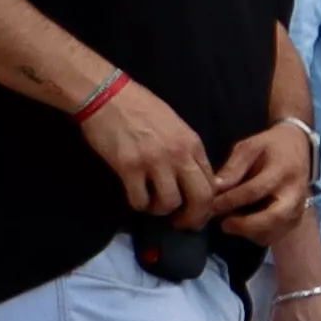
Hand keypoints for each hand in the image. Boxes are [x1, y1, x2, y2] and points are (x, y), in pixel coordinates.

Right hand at [76, 73, 207, 218]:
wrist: (108, 96)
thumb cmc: (142, 108)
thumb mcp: (176, 126)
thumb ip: (187, 151)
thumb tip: (197, 178)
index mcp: (192, 143)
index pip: (211, 182)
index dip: (207, 203)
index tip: (198, 211)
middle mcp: (178, 154)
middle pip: (200, 198)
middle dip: (194, 218)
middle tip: (183, 224)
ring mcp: (154, 161)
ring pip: (169, 203)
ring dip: (162, 211)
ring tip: (153, 206)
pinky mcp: (128, 167)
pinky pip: (139, 200)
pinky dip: (139, 205)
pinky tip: (136, 199)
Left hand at [197, 118, 318, 241]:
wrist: (299, 147)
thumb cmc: (270, 146)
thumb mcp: (250, 146)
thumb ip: (233, 166)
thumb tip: (215, 187)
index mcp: (282, 171)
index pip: (255, 190)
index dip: (232, 200)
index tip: (213, 204)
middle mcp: (295, 192)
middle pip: (274, 217)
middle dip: (246, 226)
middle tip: (224, 224)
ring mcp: (298, 207)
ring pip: (275, 230)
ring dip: (251, 232)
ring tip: (231, 223)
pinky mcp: (296, 218)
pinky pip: (276, 235)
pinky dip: (258, 235)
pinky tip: (244, 226)